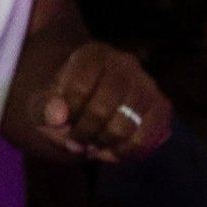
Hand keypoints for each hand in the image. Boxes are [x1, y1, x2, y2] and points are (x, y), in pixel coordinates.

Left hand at [21, 42, 170, 163]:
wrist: (91, 99)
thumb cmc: (65, 100)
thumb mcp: (44, 100)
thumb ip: (44, 107)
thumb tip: (57, 118)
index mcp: (93, 54)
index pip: (79, 87)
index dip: (68, 112)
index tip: (59, 123)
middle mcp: (125, 63)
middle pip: (103, 108)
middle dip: (85, 132)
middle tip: (75, 141)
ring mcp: (147, 84)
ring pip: (126, 126)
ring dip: (103, 144)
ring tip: (90, 146)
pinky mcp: (161, 107)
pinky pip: (146, 138)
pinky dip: (125, 152)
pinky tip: (109, 152)